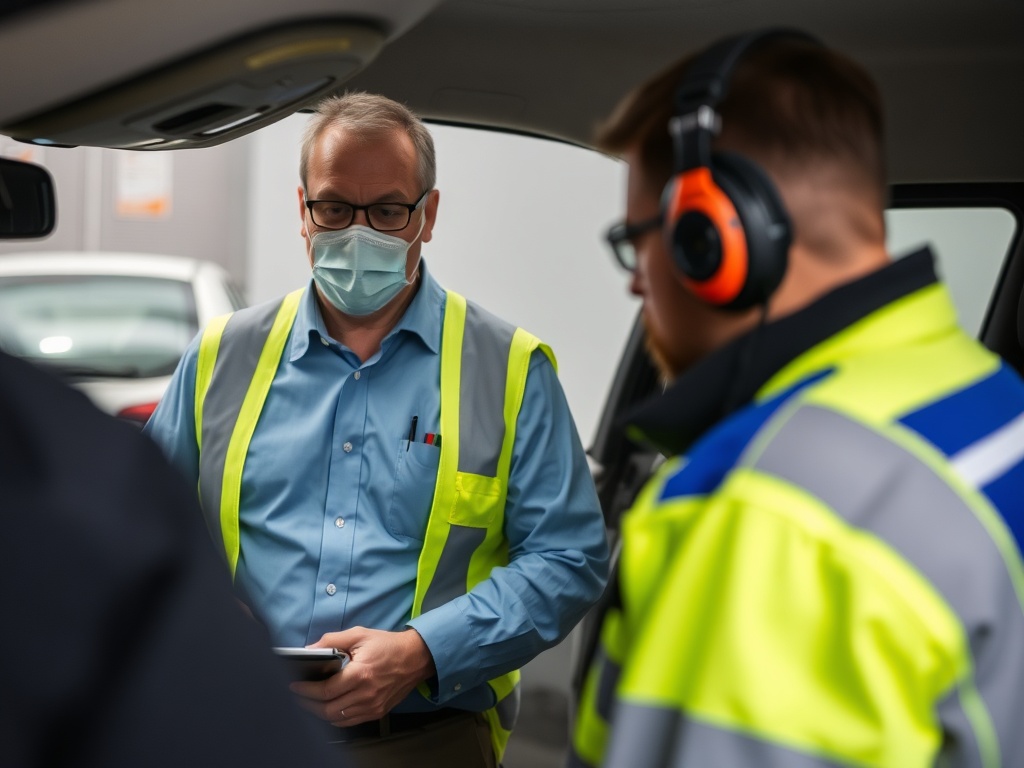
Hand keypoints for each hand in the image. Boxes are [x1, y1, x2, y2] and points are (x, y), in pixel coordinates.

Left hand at [288, 626, 435, 726]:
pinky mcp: (377, 712)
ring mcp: (372, 706)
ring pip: (336, 719)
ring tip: (308, 702)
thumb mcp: (360, 635)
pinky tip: (327, 708)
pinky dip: (334, 718)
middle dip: (307, 704)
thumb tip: (309, 648)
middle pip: (327, 709)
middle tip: (296, 696)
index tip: (294, 686)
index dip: (306, 691)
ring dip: (318, 712)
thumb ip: (332, 640)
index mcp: (360, 674)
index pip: (325, 690)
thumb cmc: (388, 645)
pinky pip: (349, 721)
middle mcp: (366, 694)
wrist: (416, 657)